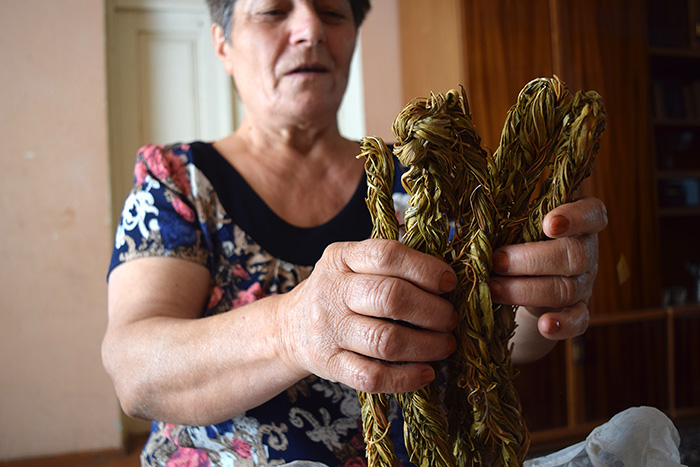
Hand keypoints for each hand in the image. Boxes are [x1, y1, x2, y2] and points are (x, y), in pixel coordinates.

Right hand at [279, 239, 457, 393]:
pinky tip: (426, 372)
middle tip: (450, 319)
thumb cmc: (338, 292)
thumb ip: (389, 263)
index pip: (387, 255)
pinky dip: (407, 378)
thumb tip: (447, 278)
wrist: (289, 328)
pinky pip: (373, 377)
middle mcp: (331, 290)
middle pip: (391, 298)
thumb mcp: (352, 264)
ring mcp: (328, 330)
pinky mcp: (329, 364)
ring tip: (445, 345)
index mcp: (340, 257)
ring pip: (387, 341)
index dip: (426, 269)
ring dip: (428, 346)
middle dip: (433, 311)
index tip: (449, 283)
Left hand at [488, 197, 607, 359]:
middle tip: (497, 261)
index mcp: (580, 221)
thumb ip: (511, 214)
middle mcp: (588, 251)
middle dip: (531, 259)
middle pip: (573, 255)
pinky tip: (546, 326)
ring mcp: (585, 283)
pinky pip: (578, 320)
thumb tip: (480, 217)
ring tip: (493, 289)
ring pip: (566, 288)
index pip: (591, 213)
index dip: (574, 218)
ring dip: (526, 290)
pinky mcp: (578, 310)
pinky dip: (563, 325)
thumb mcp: (519, 220)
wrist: (525, 274)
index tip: (549, 224)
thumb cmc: (520, 236)